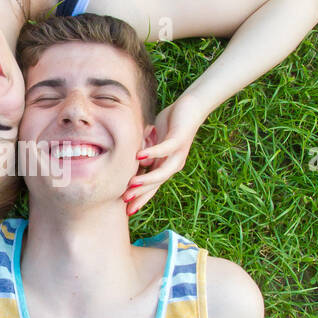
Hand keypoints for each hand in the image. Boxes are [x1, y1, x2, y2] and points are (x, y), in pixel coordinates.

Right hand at [122, 95, 203, 215]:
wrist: (191, 107)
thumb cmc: (171, 123)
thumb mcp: (155, 140)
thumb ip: (146, 152)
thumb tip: (137, 162)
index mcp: (166, 165)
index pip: (153, 186)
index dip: (142, 198)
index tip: (129, 210)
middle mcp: (173, 163)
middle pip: (157, 184)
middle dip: (141, 194)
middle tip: (126, 202)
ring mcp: (177, 153)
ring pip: (163, 172)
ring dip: (147, 179)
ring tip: (132, 184)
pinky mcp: (179, 140)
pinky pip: (165, 149)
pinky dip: (153, 153)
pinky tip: (140, 157)